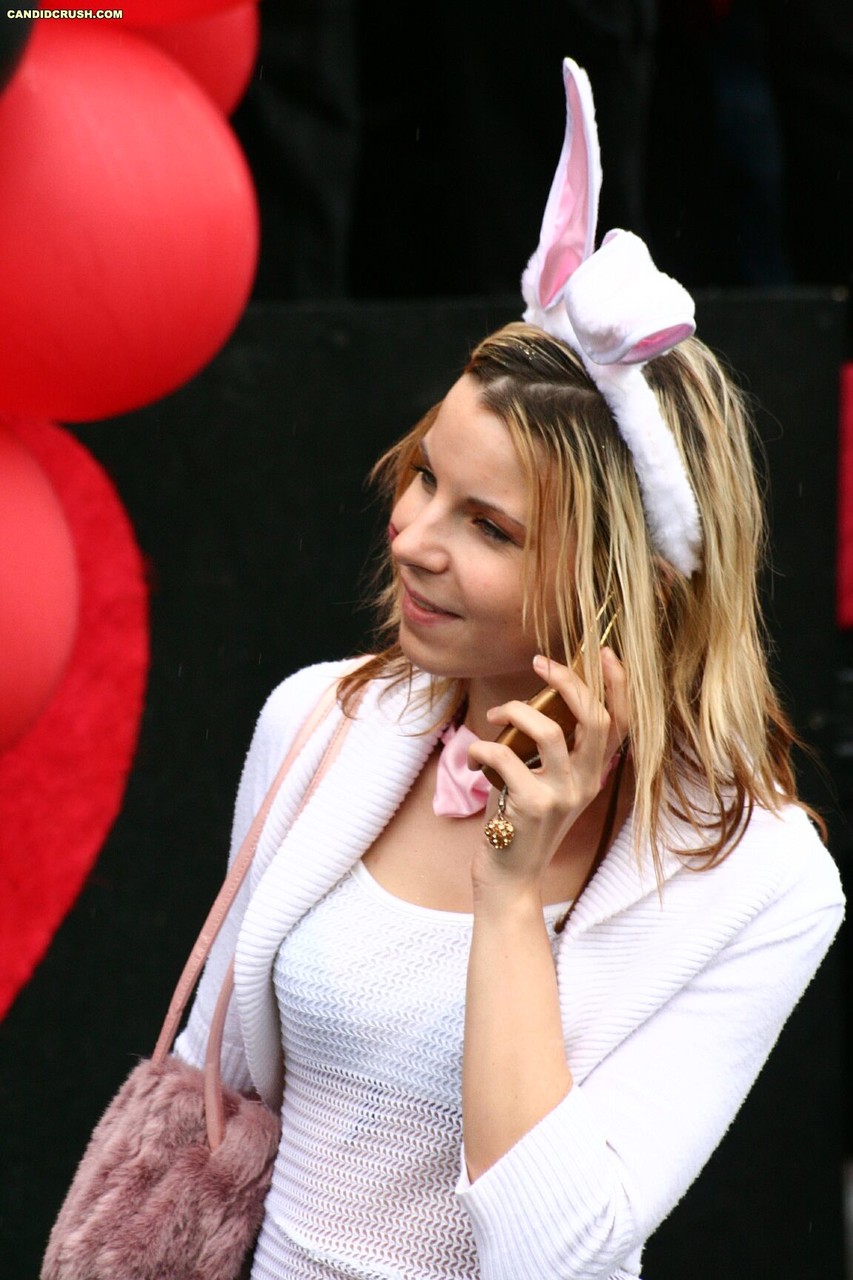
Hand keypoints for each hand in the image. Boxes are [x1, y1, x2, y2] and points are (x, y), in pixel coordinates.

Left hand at [466, 648, 628, 894]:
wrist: (510, 879)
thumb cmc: (521, 825)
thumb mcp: (548, 787)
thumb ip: (551, 753)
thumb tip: (534, 703)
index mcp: (593, 776)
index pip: (620, 724)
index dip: (617, 686)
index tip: (602, 653)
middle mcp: (586, 784)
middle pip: (593, 719)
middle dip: (568, 682)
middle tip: (540, 663)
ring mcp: (563, 796)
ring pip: (551, 732)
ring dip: (517, 710)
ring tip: (496, 713)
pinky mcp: (533, 806)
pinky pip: (506, 757)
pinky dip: (483, 747)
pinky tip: (474, 755)